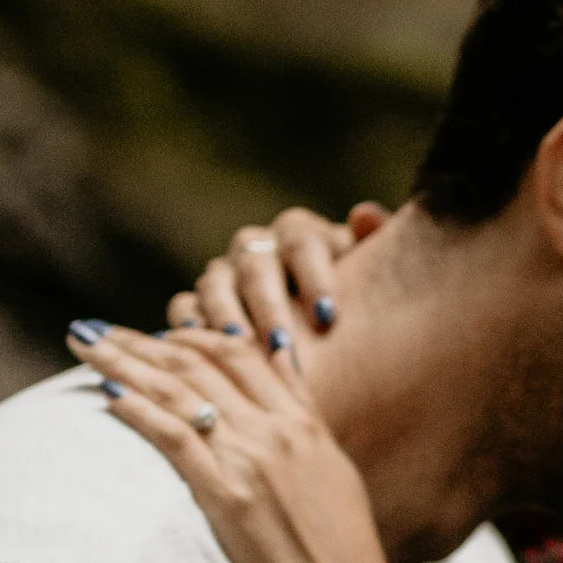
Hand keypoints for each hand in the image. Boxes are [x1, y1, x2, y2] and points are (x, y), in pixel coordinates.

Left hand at [78, 319, 411, 562]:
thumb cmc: (343, 556)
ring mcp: (251, 459)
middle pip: (198, 362)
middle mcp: (276, 430)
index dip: (190, 335)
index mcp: (304, 422)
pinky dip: (137, 408)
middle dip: (141, 340)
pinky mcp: (226, 495)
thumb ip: (307, 415)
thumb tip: (285, 367)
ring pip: (177, 388)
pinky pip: (173, 435)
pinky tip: (105, 393)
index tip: (154, 333)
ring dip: (124, 361)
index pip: (238, 352)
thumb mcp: (335, 471)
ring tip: (84, 344)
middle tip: (98, 329)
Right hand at [168, 201, 388, 347]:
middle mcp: (258, 248)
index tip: (329, 317)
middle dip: (268, 305)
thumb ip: (376, 244)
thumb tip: (363, 214)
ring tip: (241, 347)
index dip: (313, 276)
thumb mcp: (377, 275)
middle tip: (282, 343)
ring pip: (216, 283)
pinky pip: (184, 305)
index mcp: (300, 234)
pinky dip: (188, 323)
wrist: (327, 333)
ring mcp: (225, 275)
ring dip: (226, 315)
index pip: (301, 241)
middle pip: (255, 264)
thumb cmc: (357, 302)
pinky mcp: (199, 303)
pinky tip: (198, 348)